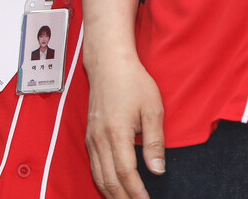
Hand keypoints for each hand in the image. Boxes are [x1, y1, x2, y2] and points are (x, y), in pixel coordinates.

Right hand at [85, 50, 163, 198]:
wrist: (108, 63)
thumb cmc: (133, 82)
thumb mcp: (152, 110)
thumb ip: (155, 142)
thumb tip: (158, 169)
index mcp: (117, 132)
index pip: (125, 172)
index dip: (137, 192)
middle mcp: (100, 138)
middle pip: (108, 179)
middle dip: (123, 198)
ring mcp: (92, 136)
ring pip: (98, 174)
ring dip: (111, 193)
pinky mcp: (90, 134)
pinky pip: (93, 164)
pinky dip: (102, 180)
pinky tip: (112, 187)